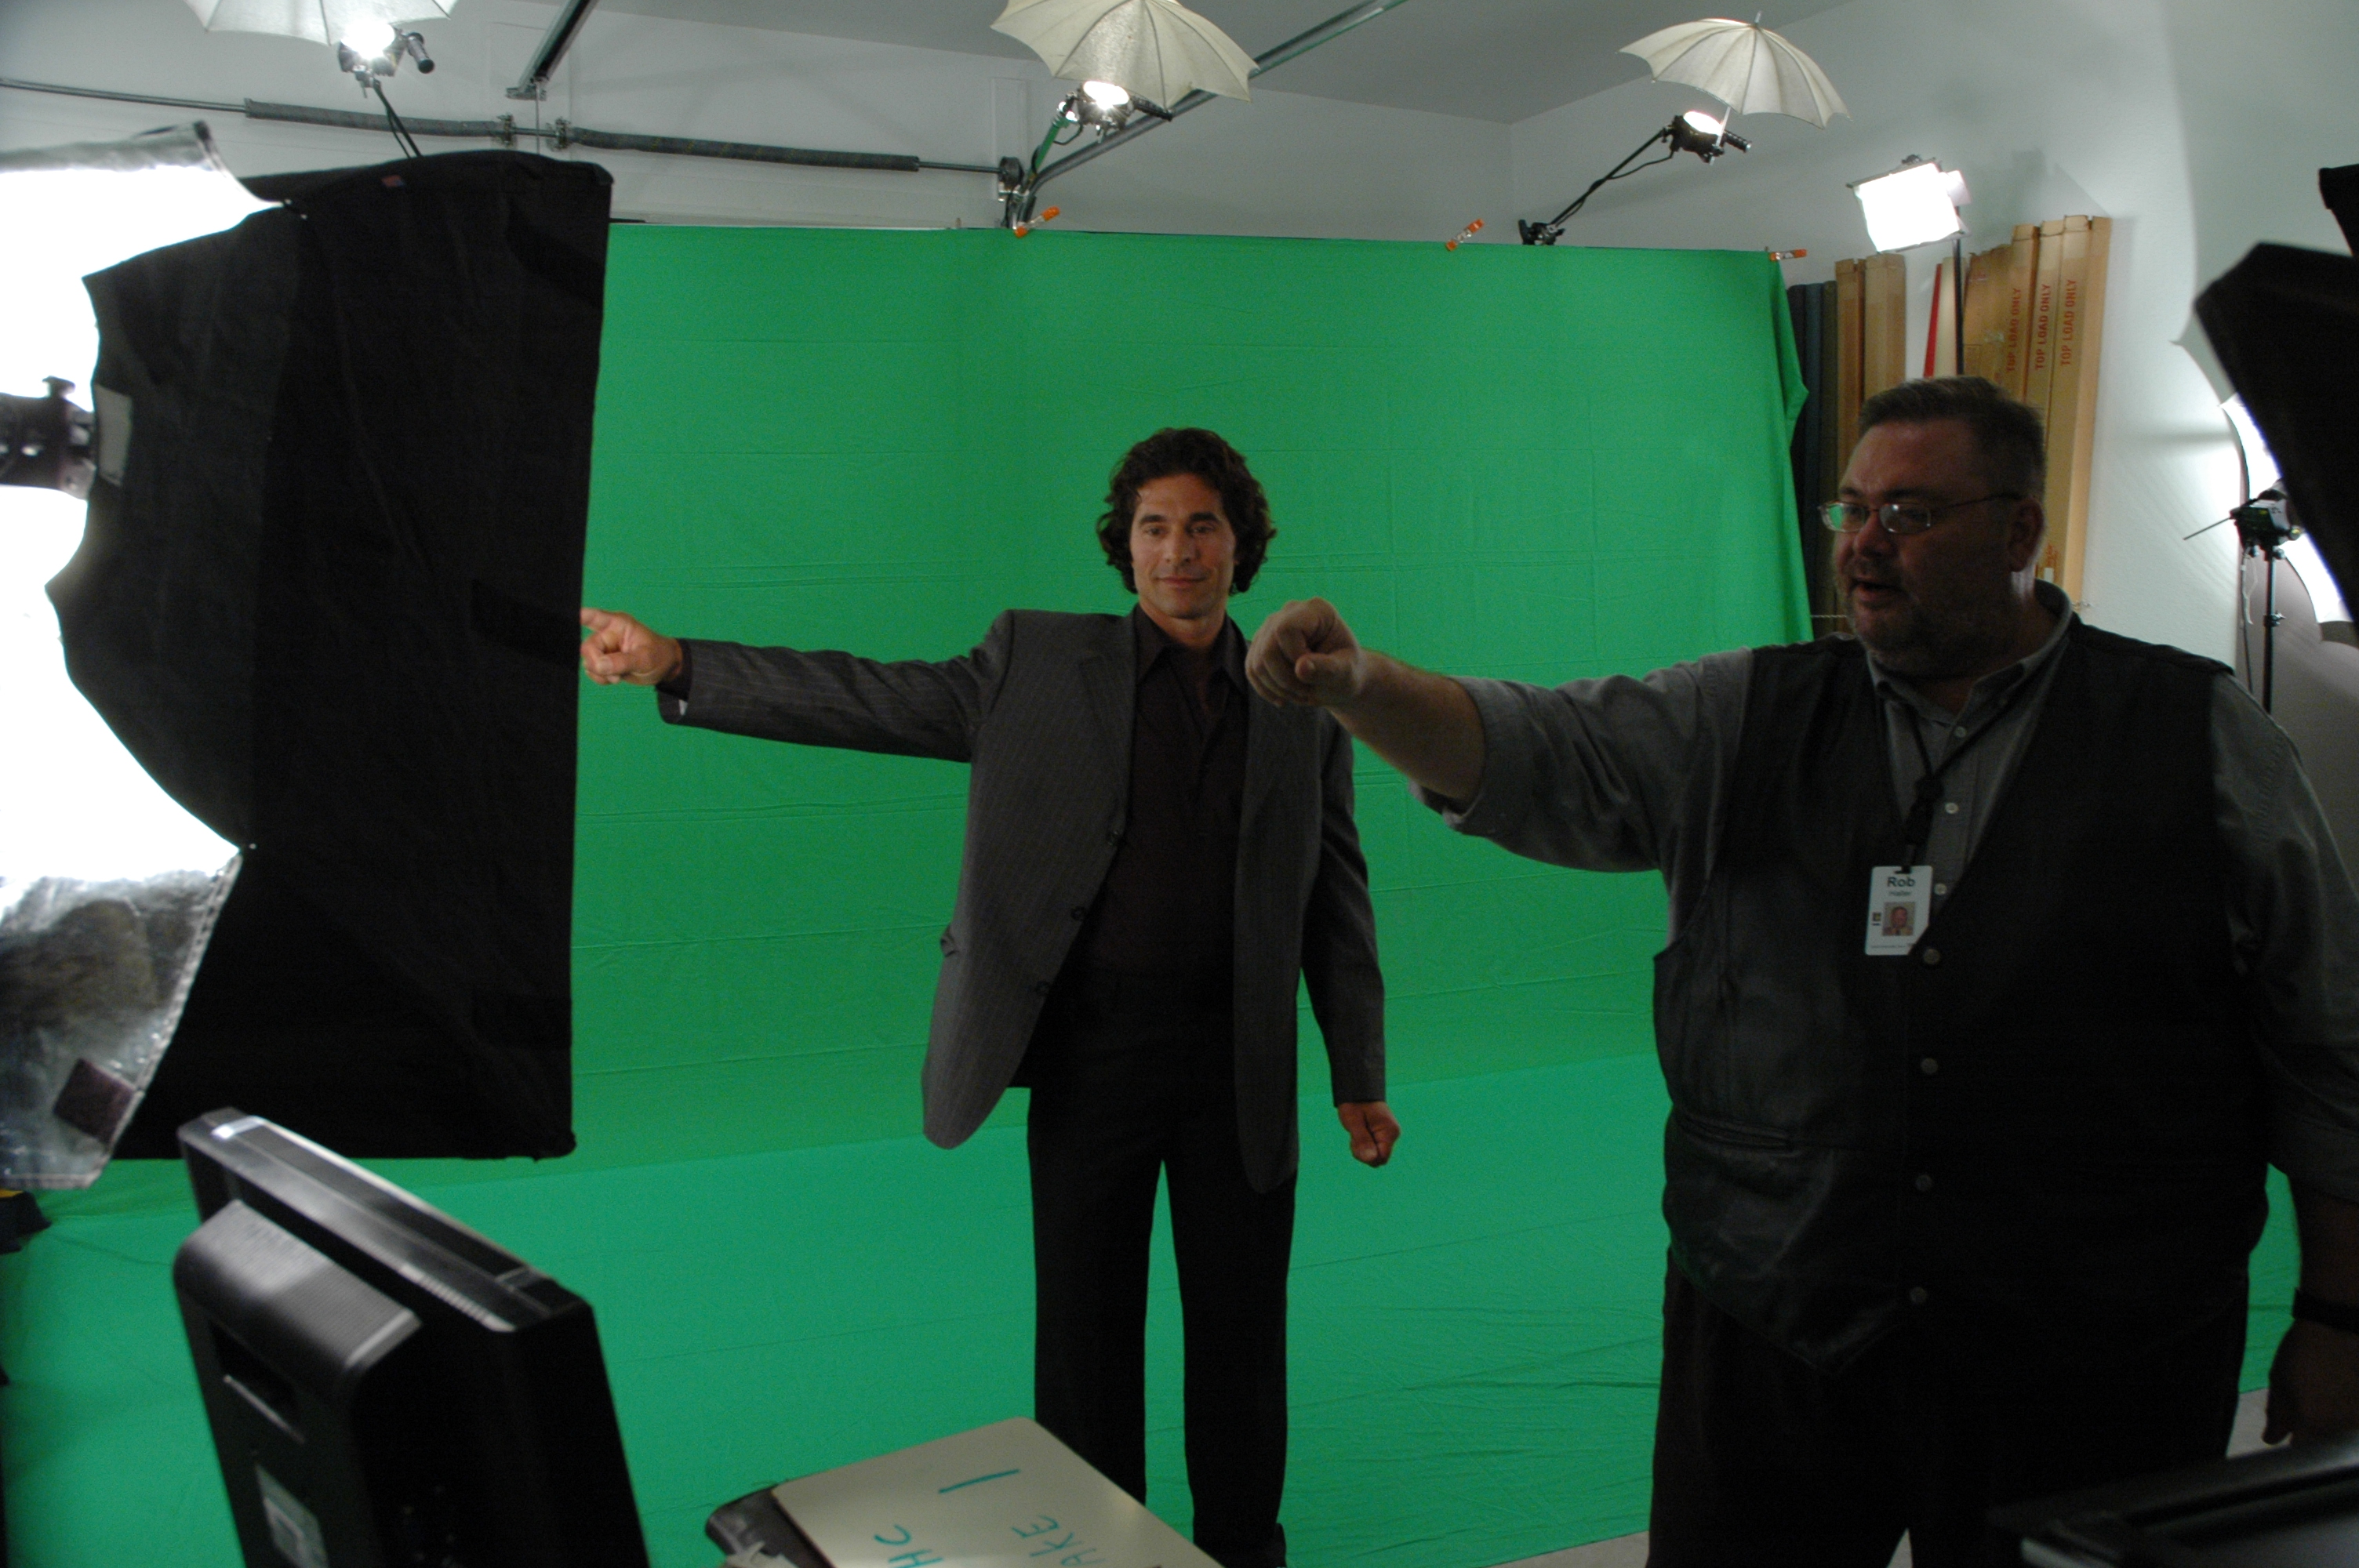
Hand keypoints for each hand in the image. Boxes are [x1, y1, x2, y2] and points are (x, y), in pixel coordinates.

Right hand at [580, 606, 682, 685]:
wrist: (664, 668)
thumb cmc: (659, 655)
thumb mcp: (645, 659)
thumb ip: (622, 662)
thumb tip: (600, 665)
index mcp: (618, 624)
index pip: (595, 617)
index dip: (581, 616)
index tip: (574, 617)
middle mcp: (608, 634)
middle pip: (587, 647)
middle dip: (598, 664)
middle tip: (615, 675)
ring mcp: (604, 648)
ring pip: (588, 661)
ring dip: (601, 673)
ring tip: (619, 676)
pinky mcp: (604, 662)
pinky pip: (592, 671)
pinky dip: (601, 678)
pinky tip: (615, 678)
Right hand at [1247, 598, 1366, 708]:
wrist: (1339, 678)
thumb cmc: (1347, 672)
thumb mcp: (1346, 672)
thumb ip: (1327, 668)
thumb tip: (1300, 668)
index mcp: (1316, 610)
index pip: (1285, 629)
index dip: (1294, 656)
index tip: (1315, 672)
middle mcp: (1290, 612)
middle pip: (1268, 648)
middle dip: (1286, 679)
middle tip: (1308, 693)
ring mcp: (1271, 627)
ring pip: (1257, 663)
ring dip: (1278, 688)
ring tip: (1301, 695)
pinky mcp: (1261, 644)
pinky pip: (1251, 670)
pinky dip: (1266, 689)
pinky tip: (1284, 698)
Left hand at [1337, 1101, 1398, 1166]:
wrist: (1358, 1091)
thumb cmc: (1355, 1104)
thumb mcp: (1354, 1122)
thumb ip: (1362, 1141)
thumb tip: (1371, 1159)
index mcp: (1389, 1132)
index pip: (1381, 1158)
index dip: (1367, 1155)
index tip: (1357, 1141)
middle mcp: (1393, 1135)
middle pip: (1378, 1159)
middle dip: (1363, 1153)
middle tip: (1354, 1136)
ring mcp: (1389, 1135)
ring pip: (1375, 1155)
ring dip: (1362, 1148)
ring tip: (1357, 1132)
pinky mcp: (1384, 1136)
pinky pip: (1374, 1149)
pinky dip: (1364, 1145)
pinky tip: (1360, 1132)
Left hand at [2266, 1319, 2358, 1442]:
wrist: (2341, 1326)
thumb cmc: (2303, 1351)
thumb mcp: (2279, 1379)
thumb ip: (2276, 1414)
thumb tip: (2271, 1440)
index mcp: (2312, 1423)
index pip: (2301, 1451)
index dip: (2294, 1445)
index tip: (2292, 1433)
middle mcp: (2340, 1427)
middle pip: (2325, 1442)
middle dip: (2315, 1431)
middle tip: (2310, 1402)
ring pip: (2343, 1432)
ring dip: (2335, 1421)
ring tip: (2328, 1390)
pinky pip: (2356, 1419)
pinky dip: (2349, 1410)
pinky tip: (2344, 1390)